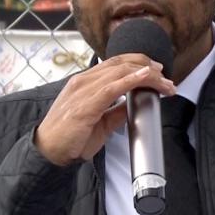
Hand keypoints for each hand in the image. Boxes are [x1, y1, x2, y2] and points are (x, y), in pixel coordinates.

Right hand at [35, 54, 174, 165]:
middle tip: (166, 77)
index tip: (156, 71)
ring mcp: (83, 91)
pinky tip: (145, 77)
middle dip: (148, 67)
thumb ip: (117, 110)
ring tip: (164, 83)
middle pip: (121, 63)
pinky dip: (131, 80)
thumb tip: (136, 103)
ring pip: (120, 72)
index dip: (138, 62)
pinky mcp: (85, 105)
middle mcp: (83, 81)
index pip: (115, 63)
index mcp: (85, 82)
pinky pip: (112, 87)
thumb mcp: (101, 122)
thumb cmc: (70, 138)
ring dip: (147, 75)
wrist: (48, 152)